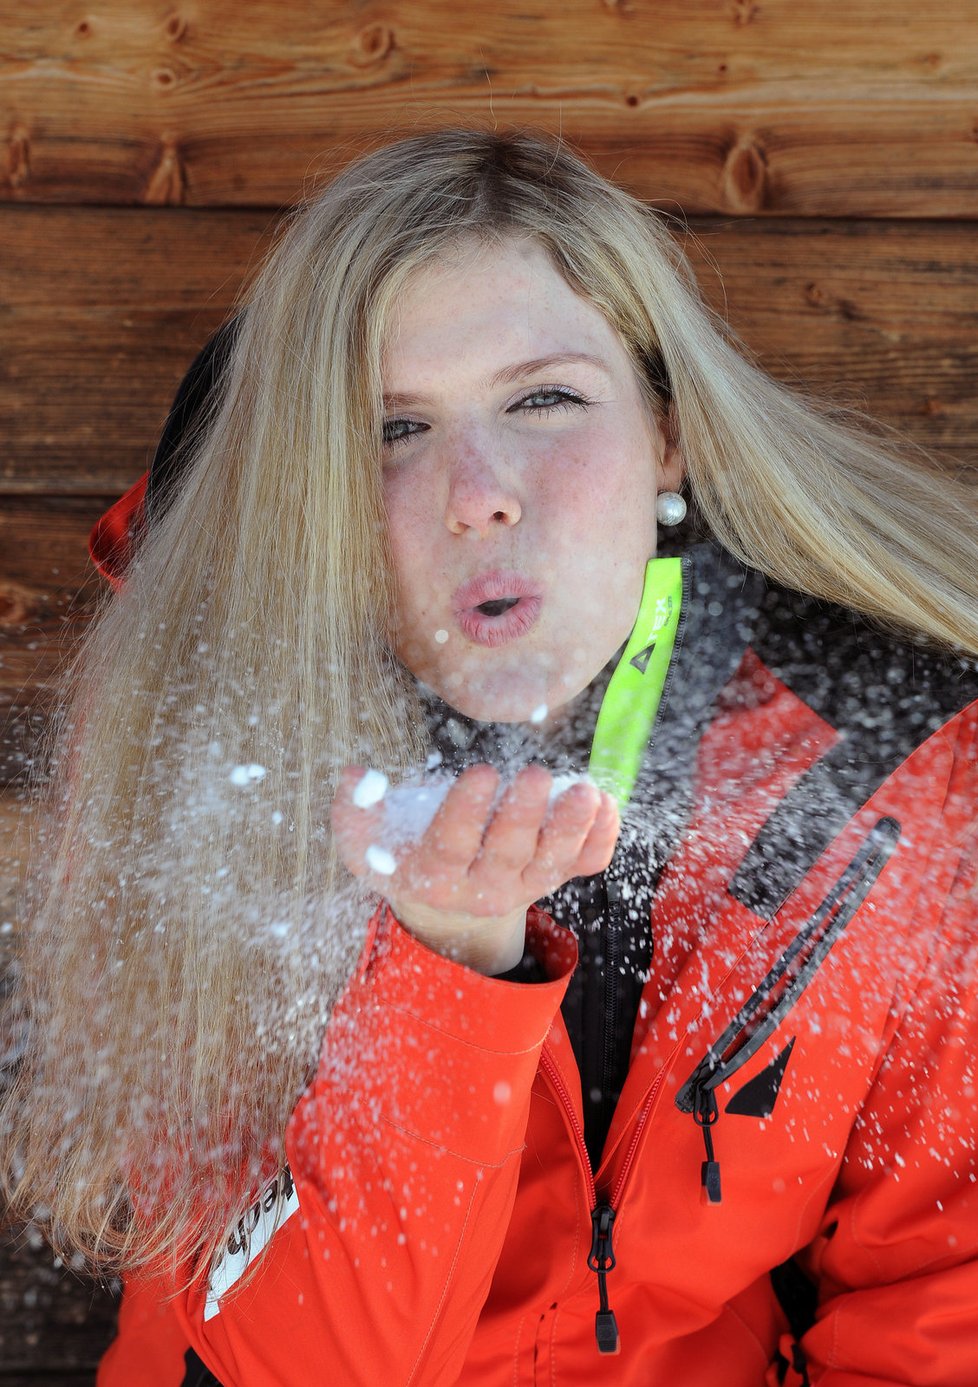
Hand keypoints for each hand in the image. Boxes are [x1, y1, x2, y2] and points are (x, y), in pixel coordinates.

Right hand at [331, 764, 619, 973]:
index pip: (452, 847)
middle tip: (534, 774)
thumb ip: (354, 814)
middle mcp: (484, 888)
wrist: (448, 901)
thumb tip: (355, 777)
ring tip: (584, 791)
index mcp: (435, 877)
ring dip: (572, 828)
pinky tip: (606, 803)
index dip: (466, 812)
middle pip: (508, 856)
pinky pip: (585, 864)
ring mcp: (526, 884)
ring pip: (554, 863)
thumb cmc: (403, 856)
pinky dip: (602, 839)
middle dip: (523, 816)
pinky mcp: (555, 876)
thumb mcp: (366, 844)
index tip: (480, 773)